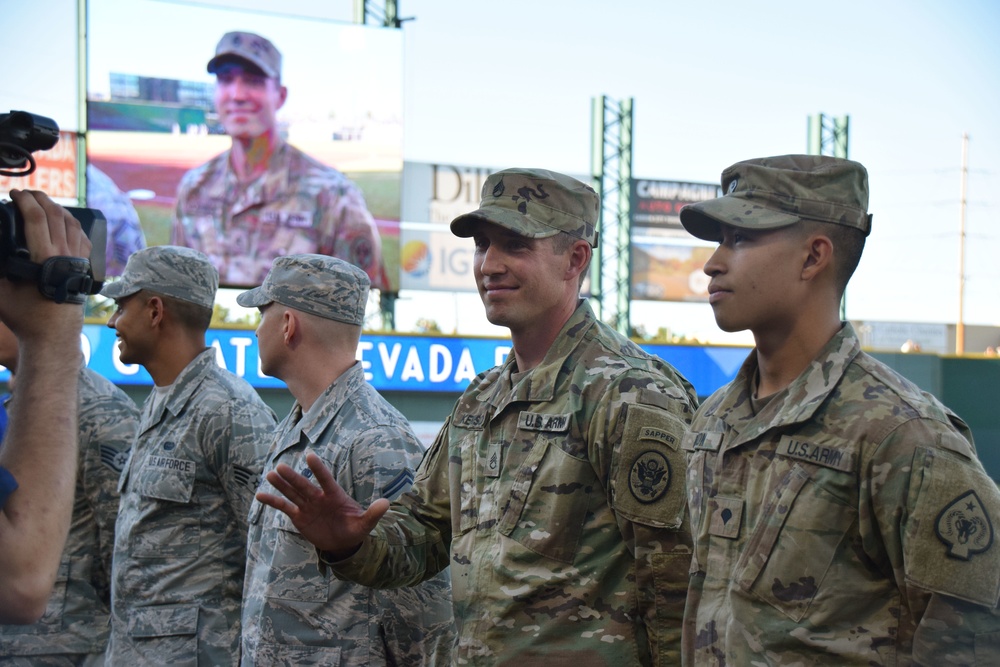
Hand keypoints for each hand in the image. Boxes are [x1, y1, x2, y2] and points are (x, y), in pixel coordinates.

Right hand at [0, 190, 89, 339]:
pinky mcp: (85, 267)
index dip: (24, 200)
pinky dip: (72, 224)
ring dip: (57, 208)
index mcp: (44, 256)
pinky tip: (65, 222)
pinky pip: (82, 238)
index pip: (36, 216)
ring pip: (72, 224)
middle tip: (26, 193)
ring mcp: (78, 260)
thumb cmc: (26, 316)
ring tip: (43, 203)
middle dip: (40, 198)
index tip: (14, 193)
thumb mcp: (0, 290)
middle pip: (55, 214)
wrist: (53, 337)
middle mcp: (65, 254)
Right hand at [256, 451, 389, 557]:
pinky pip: (285, 507)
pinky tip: (260, 495)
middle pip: (304, 485)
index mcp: (335, 495)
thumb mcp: (366, 523)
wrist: (344, 542)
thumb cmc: (355, 528)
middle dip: (293, 477)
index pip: (325, 480)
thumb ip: (373, 513)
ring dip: (282, 485)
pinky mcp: (299, 516)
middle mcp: (319, 497)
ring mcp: (308, 506)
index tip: (309, 456)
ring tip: (270, 474)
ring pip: (293, 493)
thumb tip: (386, 503)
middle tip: (280, 466)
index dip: (318, 469)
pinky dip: (273, 502)